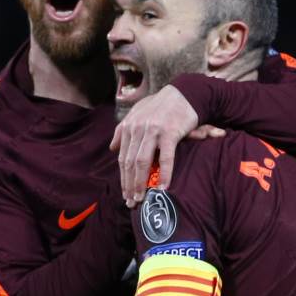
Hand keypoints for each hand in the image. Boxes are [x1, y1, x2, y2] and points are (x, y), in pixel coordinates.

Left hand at [109, 86, 223, 205]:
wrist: (183, 93)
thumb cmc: (161, 106)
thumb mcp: (137, 114)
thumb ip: (122, 131)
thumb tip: (113, 148)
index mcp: (129, 127)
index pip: (123, 158)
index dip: (123, 178)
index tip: (125, 194)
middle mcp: (138, 129)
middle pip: (130, 163)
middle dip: (130, 185)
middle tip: (132, 202)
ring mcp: (153, 131)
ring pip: (143, 162)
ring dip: (141, 183)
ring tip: (143, 198)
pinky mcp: (169, 133)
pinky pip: (166, 158)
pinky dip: (164, 174)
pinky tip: (163, 187)